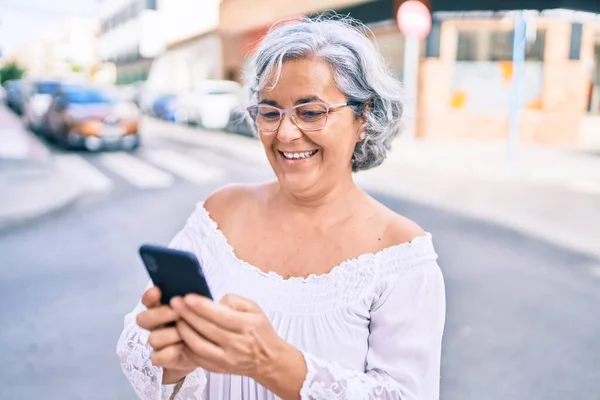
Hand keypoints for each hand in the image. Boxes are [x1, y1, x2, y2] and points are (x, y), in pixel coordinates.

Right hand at [136, 287, 196, 381]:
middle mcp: (155, 324)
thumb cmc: (203, 323)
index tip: (157, 291)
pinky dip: (170, 352)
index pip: (149, 299)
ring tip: (187, 334)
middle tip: (178, 313)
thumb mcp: (201, 309)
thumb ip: (194, 300)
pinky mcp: (161, 358)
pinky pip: (157, 357)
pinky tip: (183, 348)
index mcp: (162, 307)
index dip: (150, 295)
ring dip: (171, 335)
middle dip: (160, 315)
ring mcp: (157, 342)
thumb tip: (194, 294)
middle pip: (143, 319)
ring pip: (153, 338)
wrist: (207, 348)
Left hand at [169, 294, 287, 380]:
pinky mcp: (218, 368)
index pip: (221, 316)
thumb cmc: (260, 331)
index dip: (202, 306)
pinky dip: (186, 346)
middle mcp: (237, 344)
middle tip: (175, 303)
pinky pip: (197, 358)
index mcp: (247, 326)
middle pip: (207, 329)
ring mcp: (227, 358)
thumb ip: (234, 300)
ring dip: (184, 331)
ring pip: (199, 346)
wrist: (268, 359)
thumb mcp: (254, 308)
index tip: (187, 297)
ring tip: (177, 318)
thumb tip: (213, 301)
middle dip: (188, 315)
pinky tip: (183, 335)